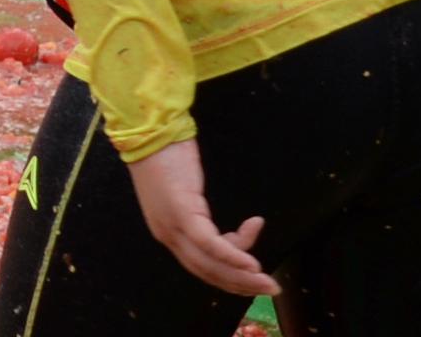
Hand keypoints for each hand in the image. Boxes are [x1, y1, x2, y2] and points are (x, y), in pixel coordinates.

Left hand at [128, 139, 273, 296]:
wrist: (150, 130)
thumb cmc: (167, 155)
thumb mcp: (185, 193)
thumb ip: (198, 214)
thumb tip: (224, 231)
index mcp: (168, 232)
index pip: (202, 265)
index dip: (230, 272)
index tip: (253, 264)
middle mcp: (167, 235)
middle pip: (207, 272)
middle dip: (240, 285)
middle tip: (270, 289)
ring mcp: (172, 226)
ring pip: (209, 264)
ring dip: (241, 276)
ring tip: (266, 280)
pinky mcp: (181, 213)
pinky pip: (209, 244)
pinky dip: (231, 256)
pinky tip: (251, 264)